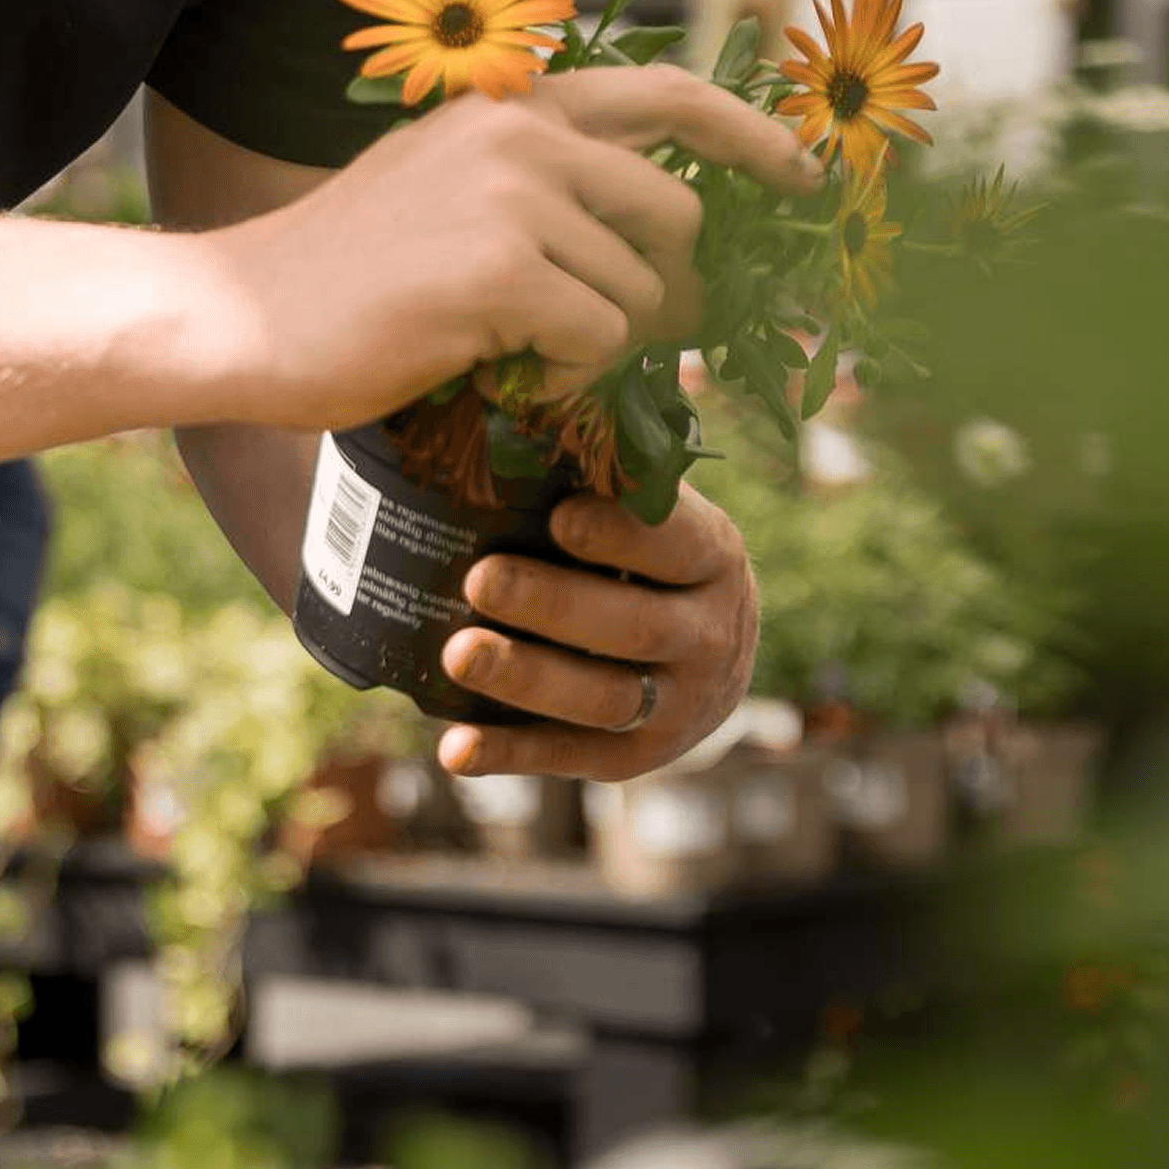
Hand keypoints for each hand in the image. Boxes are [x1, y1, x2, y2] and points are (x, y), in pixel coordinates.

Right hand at [211, 64, 822, 431]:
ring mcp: (510, 198)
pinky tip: (506, 375)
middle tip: (633, 338)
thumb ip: (557, 197)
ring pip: (640, 293)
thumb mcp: (458, 197)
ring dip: (603, 346)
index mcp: (518, 106)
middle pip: (679, 217)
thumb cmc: (356, 272)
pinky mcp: (496, 273)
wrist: (245, 314)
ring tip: (525, 356)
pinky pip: (596, 343)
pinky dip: (567, 379)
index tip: (805, 179)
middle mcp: (523, 134)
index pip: (673, 97)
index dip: (755, 138)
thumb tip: (680, 259)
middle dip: (673, 290)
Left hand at [434, 481, 758, 780]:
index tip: (559, 515)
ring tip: (458, 655)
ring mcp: (676, 706)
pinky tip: (453, 749)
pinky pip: (566, 757)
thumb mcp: (659, 512)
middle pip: (633, 627)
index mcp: (714, 558)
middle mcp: (709, 636)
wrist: (715, 661)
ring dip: (526, 679)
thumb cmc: (656, 559)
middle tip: (480, 578)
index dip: (620, 533)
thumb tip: (519, 410)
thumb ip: (608, 477)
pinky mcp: (633, 759)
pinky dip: (508, 755)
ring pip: (602, 699)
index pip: (675, 544)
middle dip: (553, 605)